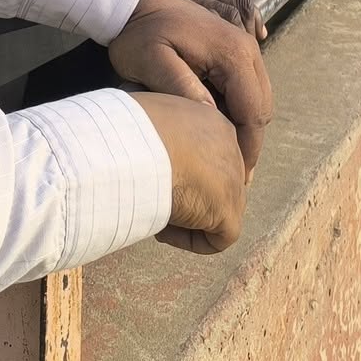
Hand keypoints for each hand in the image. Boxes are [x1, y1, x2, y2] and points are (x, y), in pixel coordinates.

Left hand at [109, 0, 273, 171]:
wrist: (139, 1)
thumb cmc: (140, 34)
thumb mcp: (151, 62)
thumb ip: (182, 88)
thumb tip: (211, 121)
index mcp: (233, 55)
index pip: (253, 113)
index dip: (248, 149)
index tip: (235, 180)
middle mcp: (248, 49)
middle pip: (262, 108)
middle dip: (251, 143)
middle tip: (231, 176)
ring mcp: (244, 48)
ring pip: (259, 99)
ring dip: (246, 128)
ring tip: (225, 158)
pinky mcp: (235, 50)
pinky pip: (248, 88)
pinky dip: (240, 112)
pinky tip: (219, 130)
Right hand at [130, 92, 247, 251]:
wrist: (134, 147)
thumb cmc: (127, 130)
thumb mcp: (146, 120)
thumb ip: (160, 133)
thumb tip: (146, 148)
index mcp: (211, 121)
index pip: (205, 155)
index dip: (180, 172)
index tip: (151, 176)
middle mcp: (230, 146)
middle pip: (215, 182)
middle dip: (187, 195)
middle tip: (152, 197)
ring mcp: (233, 178)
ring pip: (217, 210)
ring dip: (186, 218)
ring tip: (153, 211)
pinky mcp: (229, 210)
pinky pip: (217, 238)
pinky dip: (189, 240)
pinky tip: (162, 228)